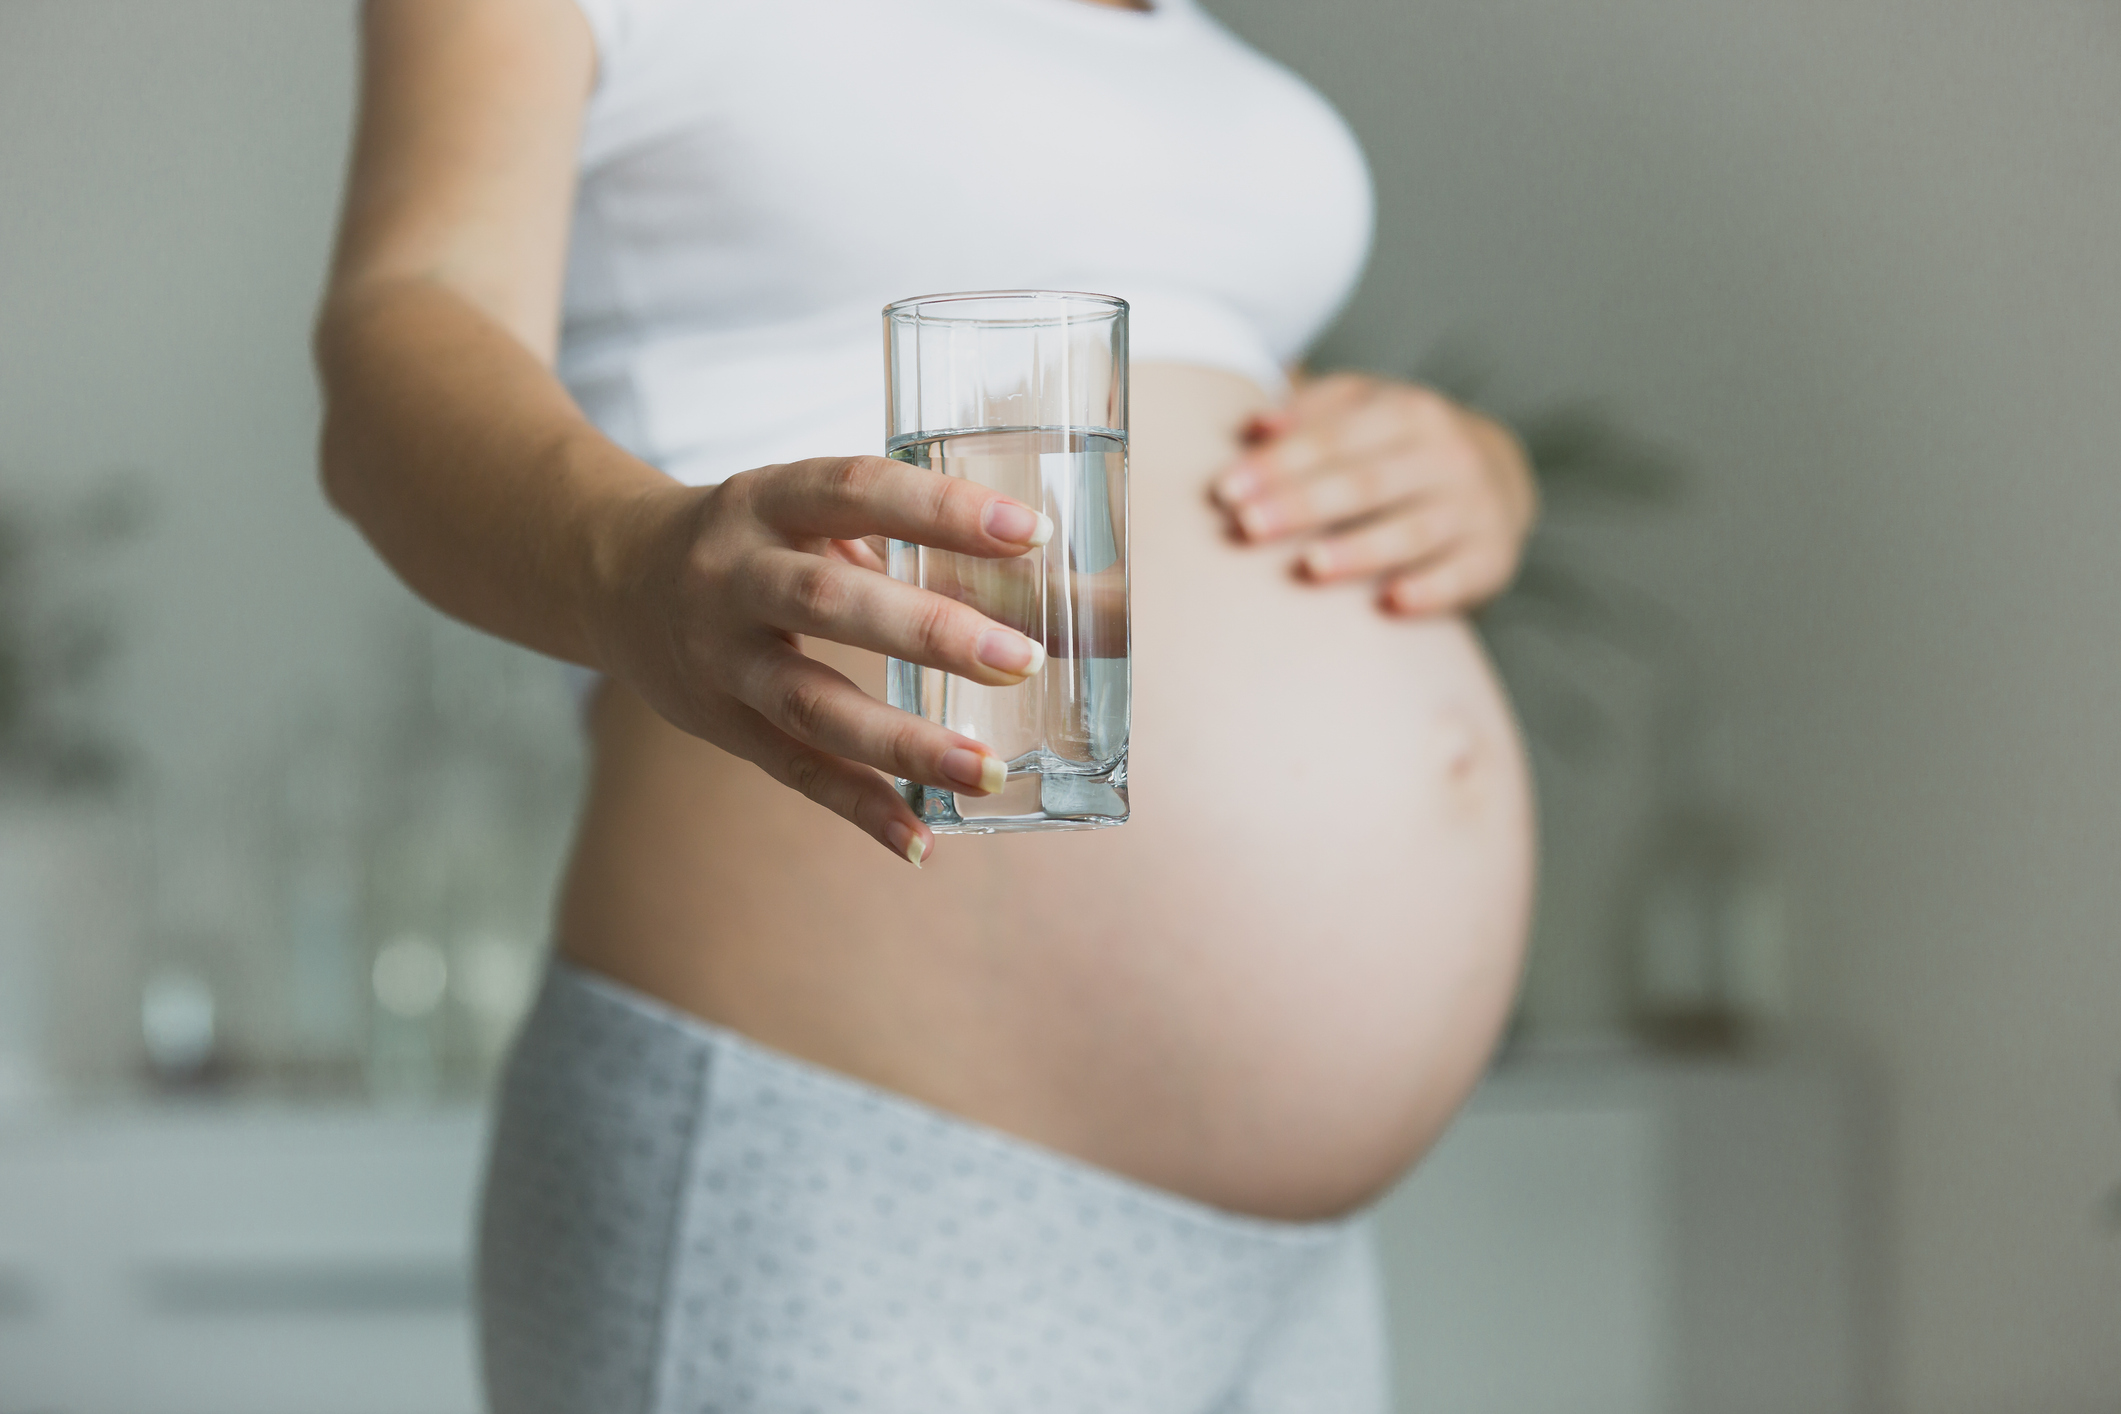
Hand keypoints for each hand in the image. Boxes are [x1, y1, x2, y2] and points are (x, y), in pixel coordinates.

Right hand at [596, 456, 1053, 866]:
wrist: (612, 576)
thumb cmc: (750, 538)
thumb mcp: (797, 505)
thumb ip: (890, 530)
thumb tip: (1037, 572)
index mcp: (765, 501)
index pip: (857, 491)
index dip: (942, 510)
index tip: (1030, 534)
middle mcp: (732, 575)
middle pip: (832, 603)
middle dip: (931, 633)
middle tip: (1022, 659)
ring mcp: (719, 656)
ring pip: (811, 703)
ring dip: (904, 743)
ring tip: (987, 772)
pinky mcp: (718, 723)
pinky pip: (791, 772)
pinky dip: (858, 808)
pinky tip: (919, 841)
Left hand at [1211, 373, 1537, 615]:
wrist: (1501, 478)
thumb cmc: (1403, 444)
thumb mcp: (1367, 408)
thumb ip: (1311, 412)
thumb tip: (1252, 425)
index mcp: (1408, 412)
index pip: (1333, 438)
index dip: (1278, 463)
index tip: (1225, 491)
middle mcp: (1445, 456)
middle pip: (1365, 483)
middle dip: (1303, 505)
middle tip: (1247, 527)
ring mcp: (1473, 508)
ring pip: (1410, 531)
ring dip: (1359, 550)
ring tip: (1310, 566)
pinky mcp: (1491, 558)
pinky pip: (1460, 576)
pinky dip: (1431, 590)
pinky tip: (1393, 603)